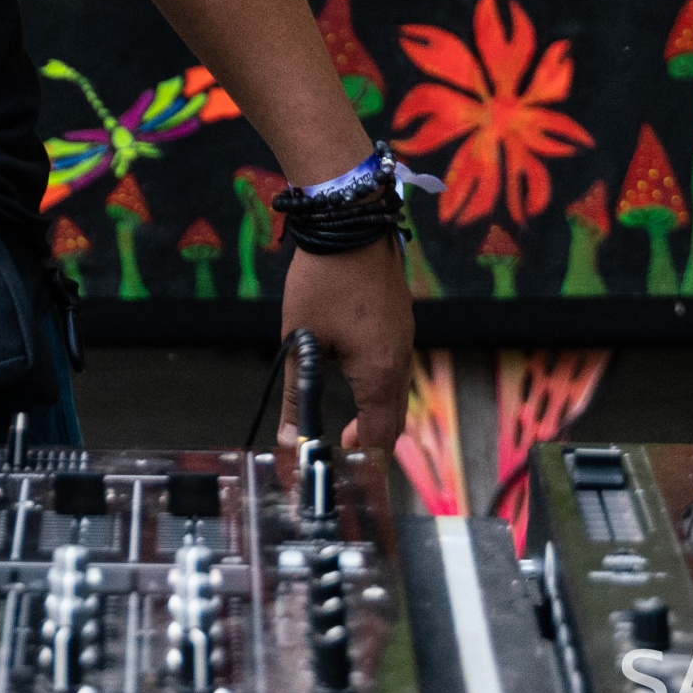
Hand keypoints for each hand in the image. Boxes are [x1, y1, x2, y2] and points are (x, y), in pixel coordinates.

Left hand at [277, 242, 413, 465]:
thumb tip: (288, 437)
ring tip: (350, 419)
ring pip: (397, 391)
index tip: (342, 468)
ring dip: (377, 410)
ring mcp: (405, 337)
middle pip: (395, 418)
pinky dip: (381, 384)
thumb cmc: (323, 283)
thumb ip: (296, 392)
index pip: (380, 435)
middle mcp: (401, 359)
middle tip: (344, 447)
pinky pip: (396, 364)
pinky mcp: (401, 319)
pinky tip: (356, 373)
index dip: (362, 458)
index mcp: (380, 373)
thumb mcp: (300, 340)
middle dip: (372, 438)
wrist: (350, 224)